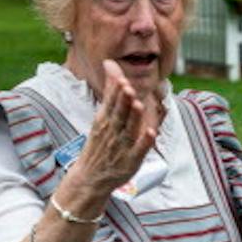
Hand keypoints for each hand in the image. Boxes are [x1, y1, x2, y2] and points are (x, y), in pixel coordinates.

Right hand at [70, 60, 159, 198]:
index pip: (110, 103)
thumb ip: (110, 90)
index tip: (120, 79)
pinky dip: (144, 142)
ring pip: (128, 130)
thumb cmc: (99, 143)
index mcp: (105, 120)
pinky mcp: (131, 161)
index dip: (116, 92)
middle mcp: (113, 132)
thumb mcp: (101, 115)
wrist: (90, 177)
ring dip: (133, 118)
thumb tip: (110, 64)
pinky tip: (151, 133)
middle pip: (118, 114)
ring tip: (138, 104)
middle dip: (123, 101)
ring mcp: (122, 147)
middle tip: (127, 87)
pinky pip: (139, 151)